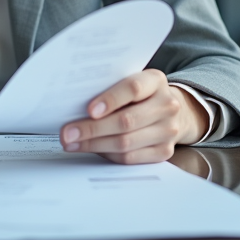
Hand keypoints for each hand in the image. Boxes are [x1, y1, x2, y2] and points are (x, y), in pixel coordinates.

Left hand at [59, 69, 208, 164]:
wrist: (172, 111)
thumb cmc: (140, 94)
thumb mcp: (130, 81)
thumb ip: (110, 87)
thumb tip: (74, 105)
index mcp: (155, 81)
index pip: (133, 88)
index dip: (110, 99)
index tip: (89, 110)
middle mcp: (167, 105)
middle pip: (127, 120)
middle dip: (92, 129)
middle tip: (68, 133)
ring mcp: (168, 130)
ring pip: (125, 142)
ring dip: (94, 145)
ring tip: (72, 143)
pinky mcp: (164, 151)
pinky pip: (130, 158)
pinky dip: (107, 155)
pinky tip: (91, 149)